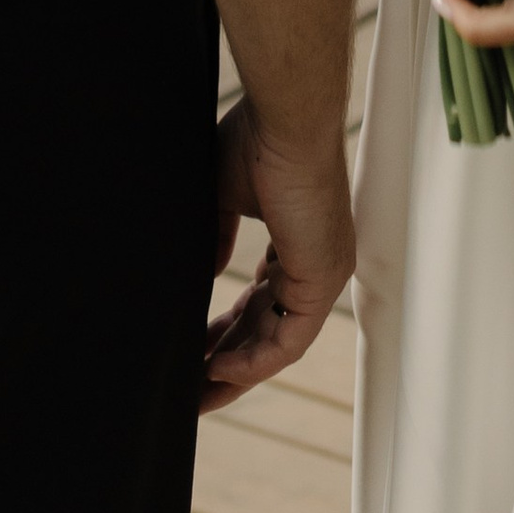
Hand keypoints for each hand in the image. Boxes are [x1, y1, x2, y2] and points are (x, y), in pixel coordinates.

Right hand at [201, 98, 354, 412]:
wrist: (285, 119)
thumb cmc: (257, 139)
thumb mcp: (224, 194)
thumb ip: (216, 236)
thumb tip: (205, 273)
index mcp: (294, 241)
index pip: (260, 301)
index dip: (227, 330)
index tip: (194, 350)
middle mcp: (314, 262)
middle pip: (266, 329)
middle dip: (226, 361)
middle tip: (190, 388)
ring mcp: (322, 274)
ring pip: (277, 343)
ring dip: (236, 371)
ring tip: (197, 393)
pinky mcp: (322, 280)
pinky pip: (289, 341)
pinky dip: (254, 361)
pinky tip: (218, 371)